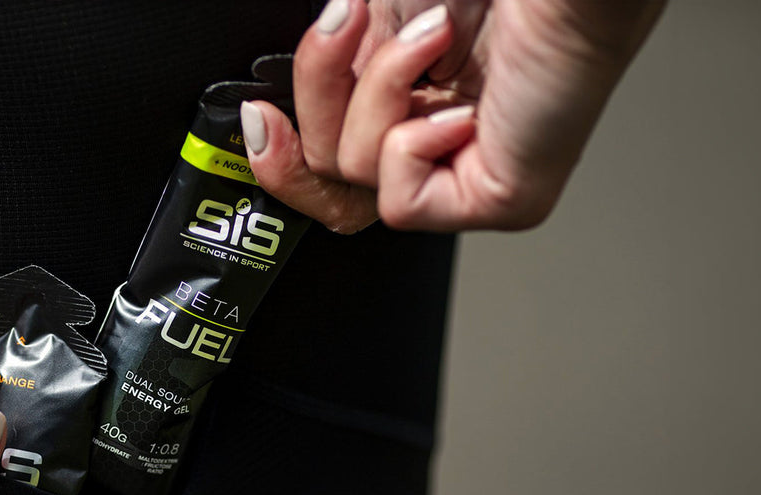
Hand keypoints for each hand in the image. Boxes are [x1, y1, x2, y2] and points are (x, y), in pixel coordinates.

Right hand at [243, 0, 665, 232]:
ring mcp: (472, 175)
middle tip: (350, 24)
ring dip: (383, 91)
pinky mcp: (502, 201)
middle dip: (324, 92)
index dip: (277, 152)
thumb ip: (321, 74)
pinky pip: (401, 204)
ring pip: (354, 179)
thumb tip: (261, 119)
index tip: (258, 114)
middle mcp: (440, 140)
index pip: (323, 166)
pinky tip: (460, 106)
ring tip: (435, 36)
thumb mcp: (365, 25)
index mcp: (411, 99)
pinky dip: (413, 144)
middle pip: (323, 174)